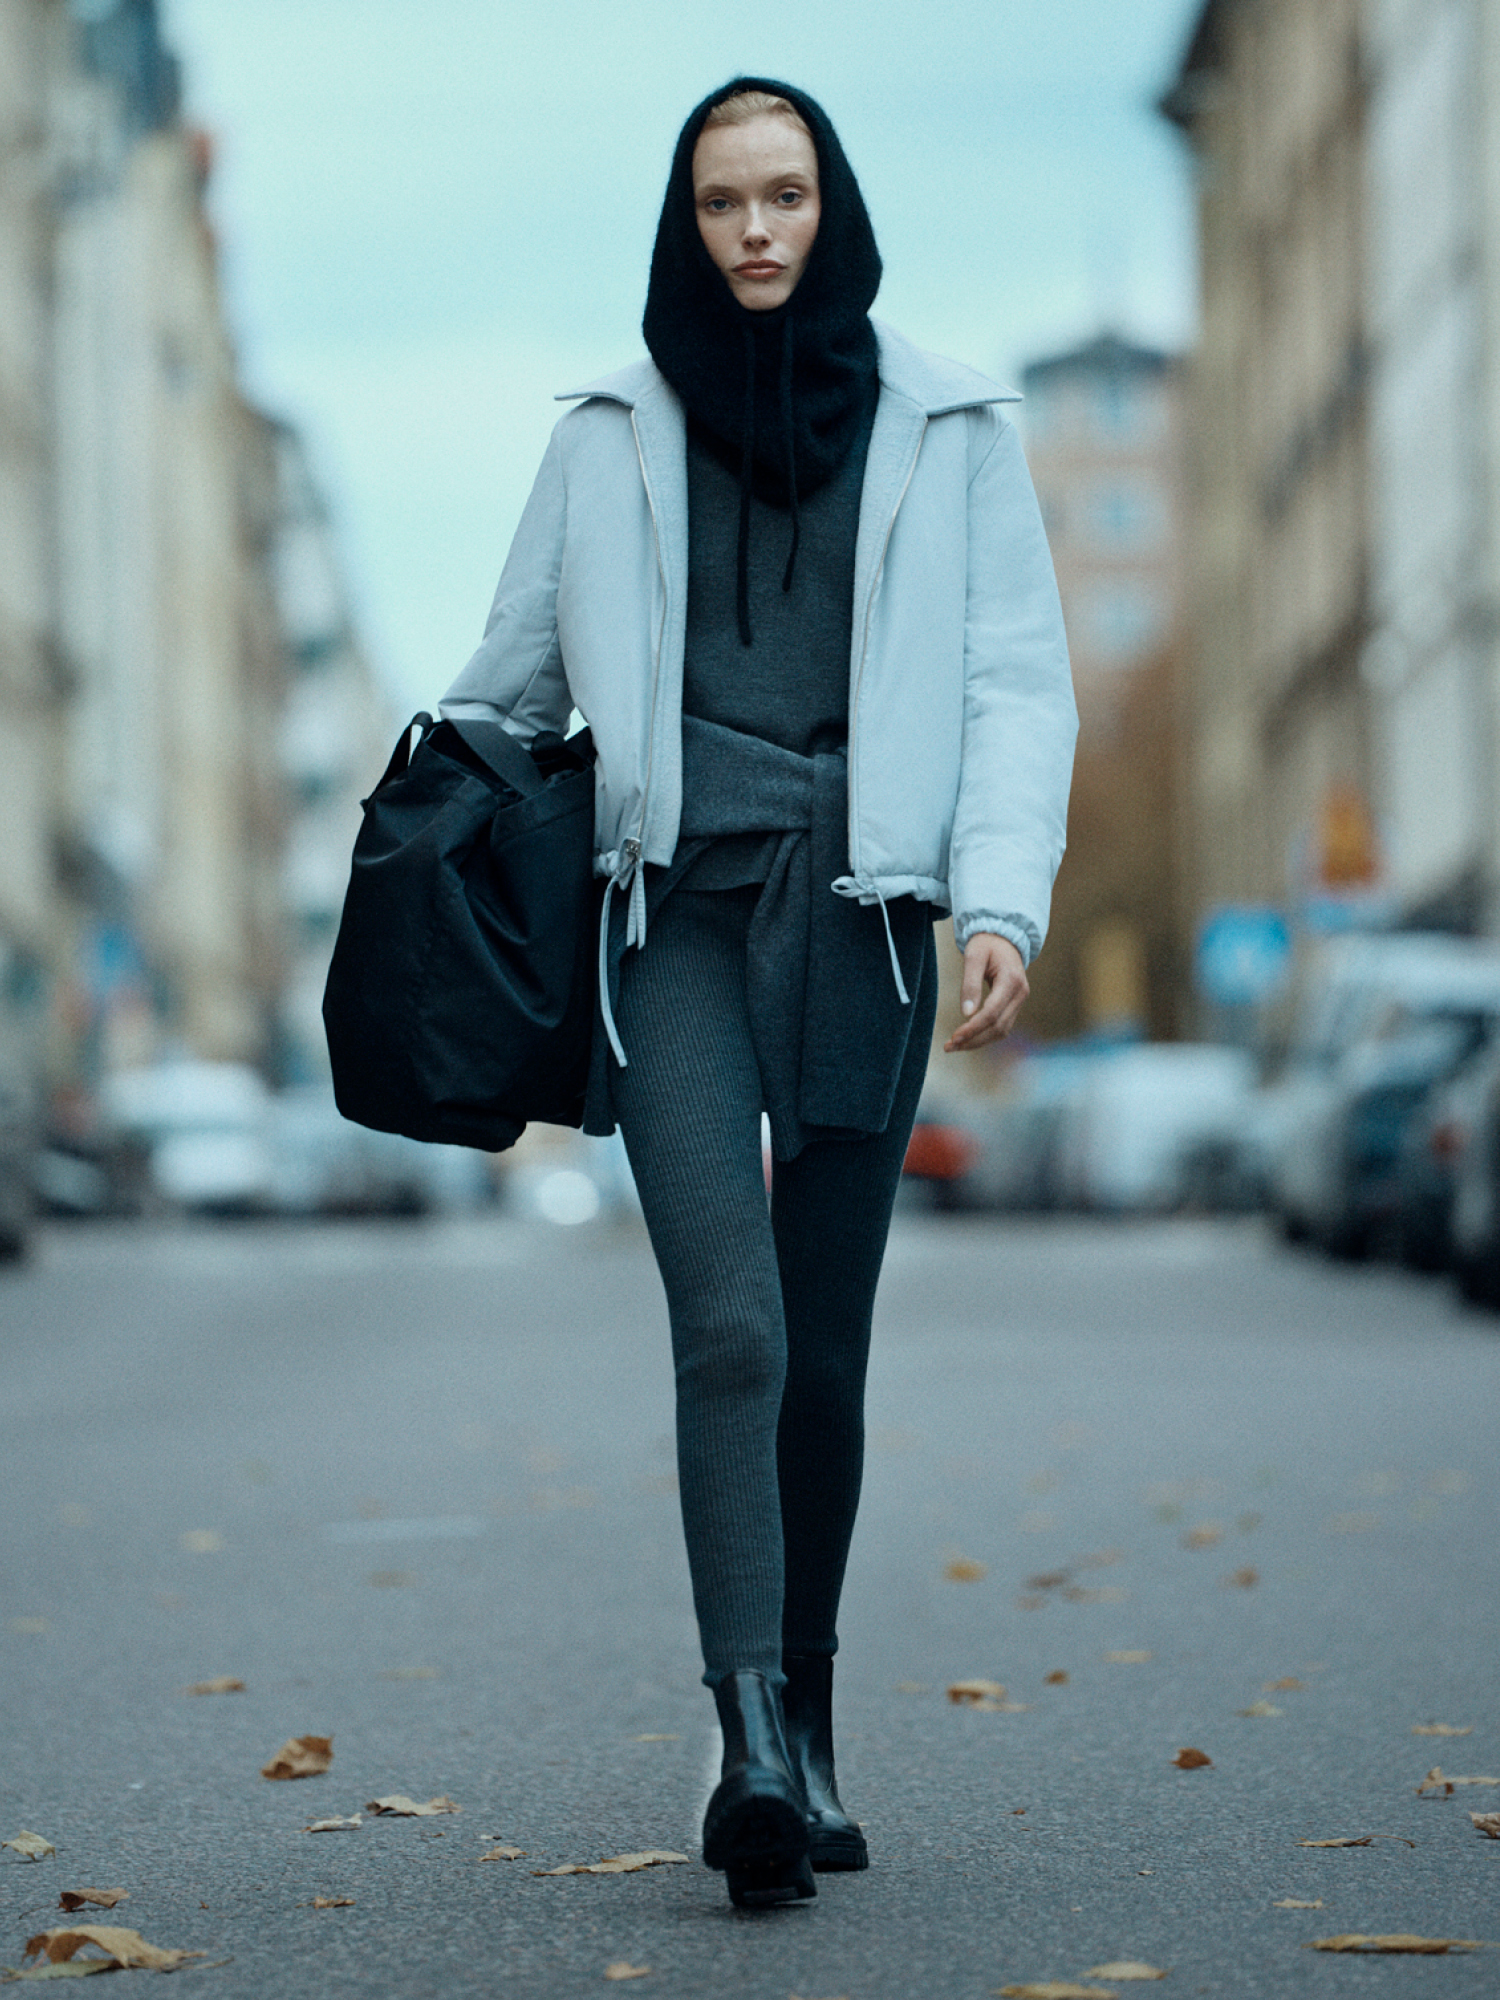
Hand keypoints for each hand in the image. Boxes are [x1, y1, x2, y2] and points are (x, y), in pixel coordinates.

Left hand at [943, 933, 1028, 1052]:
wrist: (1003, 937)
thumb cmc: (986, 944)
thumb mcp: (973, 957)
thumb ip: (970, 984)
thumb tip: (966, 1013)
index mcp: (1011, 980)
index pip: (992, 1013)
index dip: (973, 1028)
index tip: (954, 1037)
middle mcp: (1020, 993)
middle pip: (998, 1027)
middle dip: (974, 1040)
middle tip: (949, 1047)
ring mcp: (1020, 1000)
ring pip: (1002, 1030)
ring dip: (979, 1041)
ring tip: (955, 1045)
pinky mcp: (1015, 1004)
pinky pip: (1002, 1025)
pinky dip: (985, 1035)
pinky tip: (968, 1037)